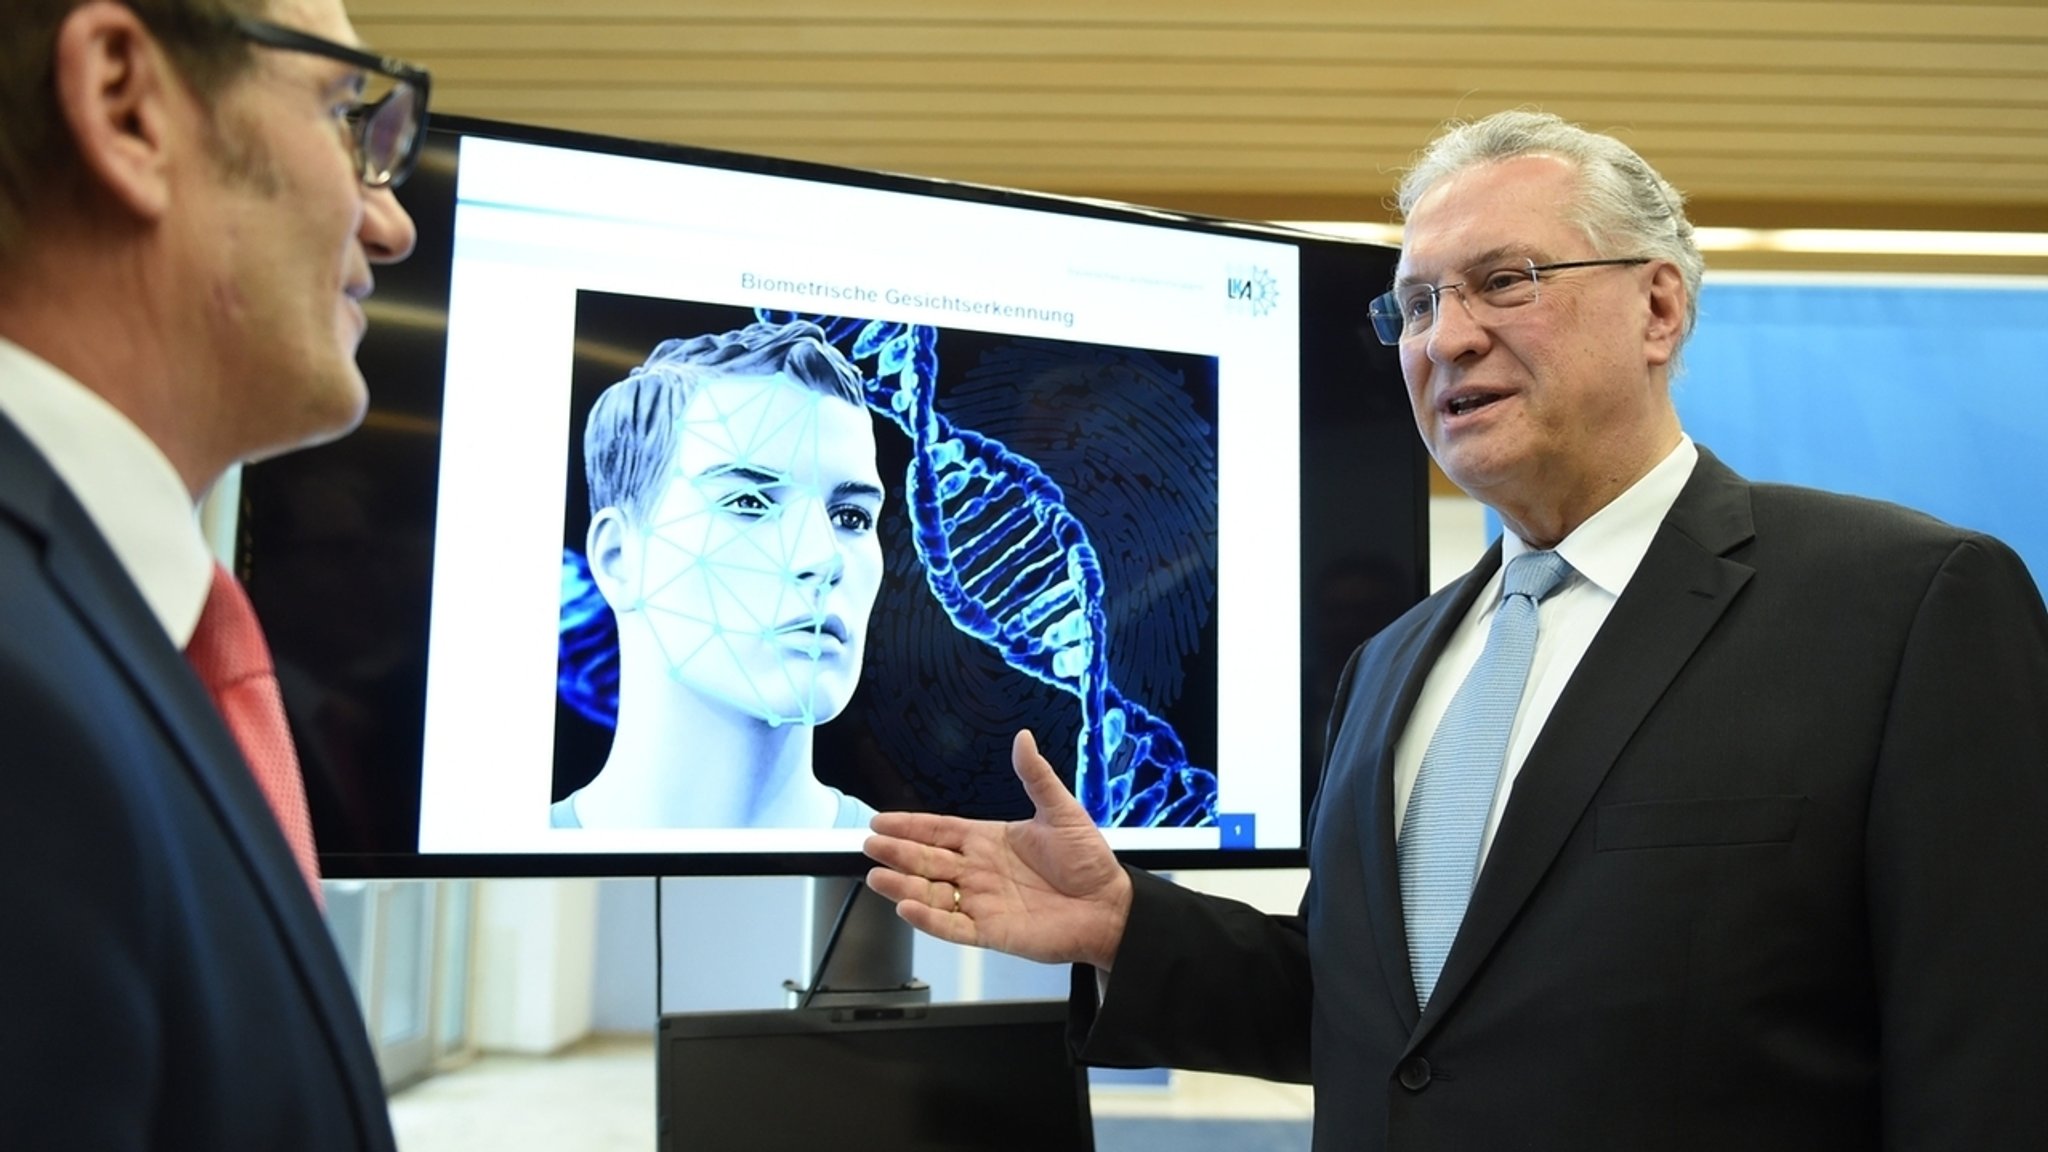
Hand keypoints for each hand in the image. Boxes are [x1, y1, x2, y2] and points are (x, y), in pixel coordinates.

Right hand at [865, 729, 1132, 970]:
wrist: (1110, 907)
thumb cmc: (1090, 862)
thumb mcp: (1062, 811)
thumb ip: (1036, 777)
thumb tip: (1024, 738)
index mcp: (990, 841)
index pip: (940, 830)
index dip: (910, 825)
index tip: (881, 820)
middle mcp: (979, 871)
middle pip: (927, 860)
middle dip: (897, 851)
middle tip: (869, 844)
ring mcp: (982, 902)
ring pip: (931, 893)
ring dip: (903, 884)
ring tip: (876, 876)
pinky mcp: (990, 932)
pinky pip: (952, 926)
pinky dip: (928, 919)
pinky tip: (907, 907)